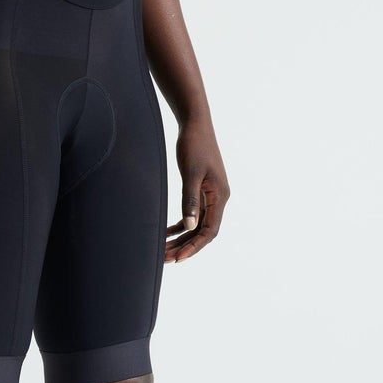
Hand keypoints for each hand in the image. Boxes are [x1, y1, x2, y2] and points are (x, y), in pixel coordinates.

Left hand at [165, 122, 228, 262]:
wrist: (195, 124)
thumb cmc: (194, 144)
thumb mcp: (191, 173)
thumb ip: (190, 200)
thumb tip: (189, 226)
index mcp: (220, 196)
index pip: (209, 231)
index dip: (194, 247)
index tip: (178, 258)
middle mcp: (218, 199)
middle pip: (203, 232)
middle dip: (185, 246)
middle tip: (164, 259)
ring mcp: (210, 195)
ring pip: (196, 225)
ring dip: (181, 238)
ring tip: (162, 250)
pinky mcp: (202, 190)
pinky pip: (193, 214)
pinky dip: (180, 225)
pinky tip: (166, 232)